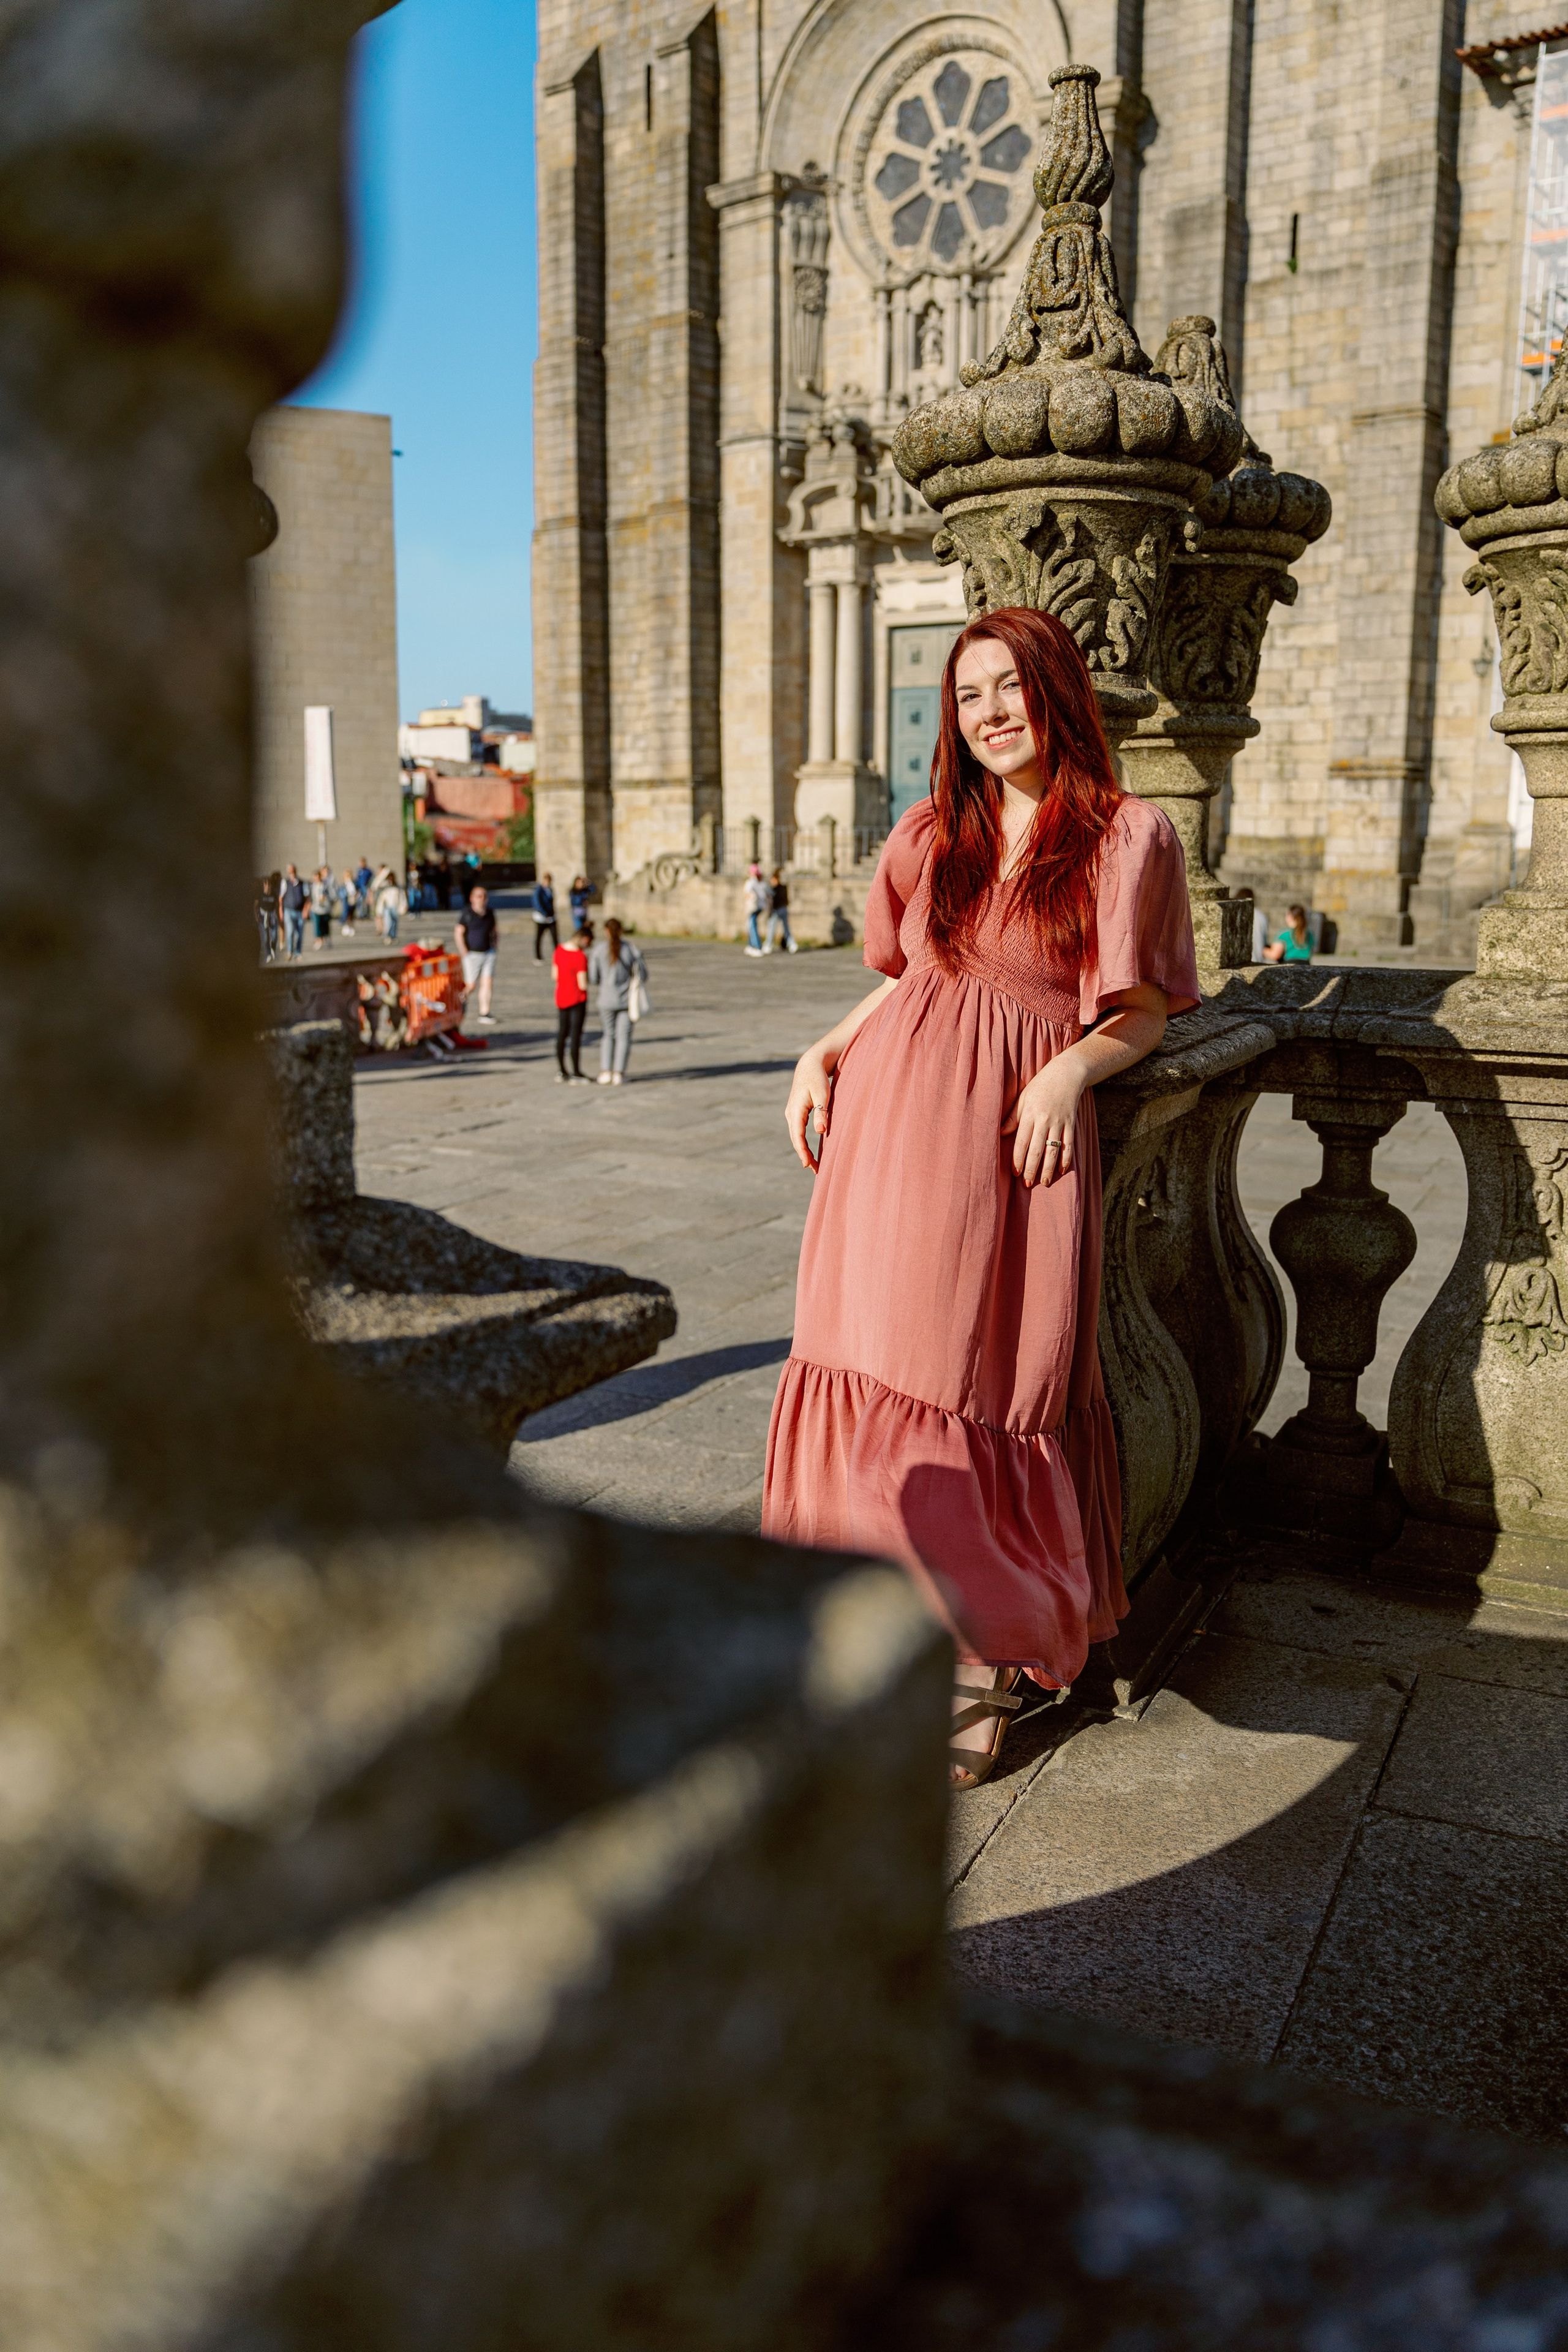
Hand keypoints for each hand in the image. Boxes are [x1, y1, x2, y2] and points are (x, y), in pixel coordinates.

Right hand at [785, 1047, 833, 1171]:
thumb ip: (822, 1112)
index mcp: (796, 1110)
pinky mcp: (796, 1113)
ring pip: (796, 1136)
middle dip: (804, 1155)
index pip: (798, 1135)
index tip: (808, 1164)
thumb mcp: (823, 1094)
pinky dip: (802, 1143)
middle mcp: (791, 1113)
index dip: (803, 1151)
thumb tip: (820, 1131)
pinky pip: (797, 1131)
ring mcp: (791, 1113)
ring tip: (813, 1165)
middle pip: (796, 1139)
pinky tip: (809, 1151)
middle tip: (815, 1170)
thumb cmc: (818, 1078)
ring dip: (803, 1150)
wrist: (810, 1065)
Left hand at [1002, 1057, 1086, 1186]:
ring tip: (1045, 1182)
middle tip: (1027, 1184)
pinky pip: (1069, 1144)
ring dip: (1049, 1168)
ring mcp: (1059, 1122)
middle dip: (1031, 1168)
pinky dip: (1066, 1158)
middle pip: (1037, 1149)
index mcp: (1029, 1113)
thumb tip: (1001, 1133)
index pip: (1022, 1141)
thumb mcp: (1023, 1098)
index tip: (1015, 1173)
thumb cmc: (1040, 1086)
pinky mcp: (1071, 1123)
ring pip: (1053, 1150)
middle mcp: (1044, 1119)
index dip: (1018, 1159)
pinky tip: (1062, 1170)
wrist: (1066, 1073)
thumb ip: (1013, 1117)